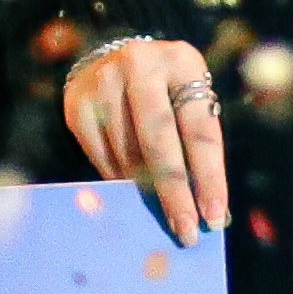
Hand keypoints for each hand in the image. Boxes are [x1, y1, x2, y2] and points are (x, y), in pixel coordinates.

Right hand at [59, 37, 234, 242]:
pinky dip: (119, 179)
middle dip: (174, 192)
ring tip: (161, 217)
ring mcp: (104, 81)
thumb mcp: (187, 103)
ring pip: (127, 153)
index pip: (200, 128)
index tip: (215, 216)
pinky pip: (101, 156)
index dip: (209, 176)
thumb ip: (194, 146)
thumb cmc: (165, 93)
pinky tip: (131, 191)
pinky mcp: (77, 103)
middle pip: (159, 140)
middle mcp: (140, 64)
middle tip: (185, 232)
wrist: (113, 62)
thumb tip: (202, 212)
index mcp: (182, 62)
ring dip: (145, 191)